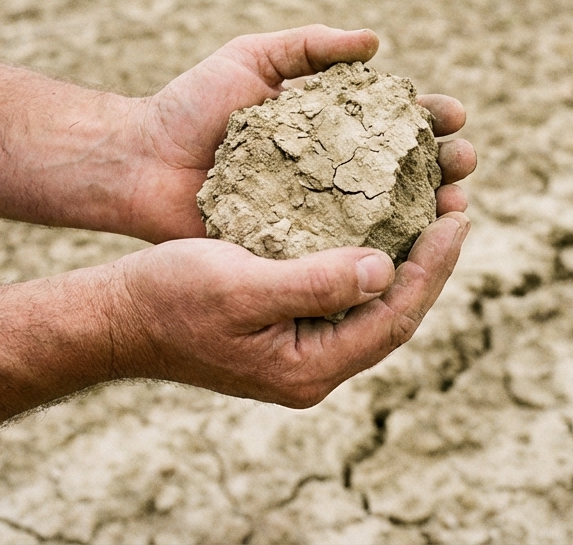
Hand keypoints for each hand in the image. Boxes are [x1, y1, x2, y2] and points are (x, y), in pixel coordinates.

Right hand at [106, 211, 469, 406]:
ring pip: (368, 304)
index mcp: (310, 367)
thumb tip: (385, 268)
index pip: (395, 316)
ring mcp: (295, 353)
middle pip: (392, 314)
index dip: (433, 266)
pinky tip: (370, 226)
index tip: (457, 216)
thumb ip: (314, 282)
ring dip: (400, 257)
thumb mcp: (241, 283)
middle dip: (428, 260)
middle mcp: (311, 368)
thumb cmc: (169, 297)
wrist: (115, 318)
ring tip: (427, 209)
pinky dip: (362, 258)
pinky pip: (339, 296)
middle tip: (456, 204)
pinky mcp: (280, 332)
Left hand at [126, 25, 476, 242]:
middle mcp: (329, 173)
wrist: (139, 161)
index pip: (395, 122)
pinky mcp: (294, 251)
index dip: (430, 119)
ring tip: (452, 205)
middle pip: (404, 172)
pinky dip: (380, 255)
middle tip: (462, 163)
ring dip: (428, 212)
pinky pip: (344, 255)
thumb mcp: (248, 59)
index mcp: (327, 126)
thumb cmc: (189, 106)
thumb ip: (308, 46)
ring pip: (387, 218)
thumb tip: (375, 42)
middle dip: (443, 166)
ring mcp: (315, 216)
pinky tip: (407, 251)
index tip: (453, 116)